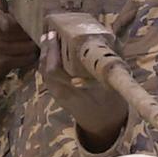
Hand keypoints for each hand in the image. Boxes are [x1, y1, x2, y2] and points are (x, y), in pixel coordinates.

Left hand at [40, 29, 130, 148]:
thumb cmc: (111, 101)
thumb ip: (111, 58)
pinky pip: (46, 76)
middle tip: (51, 32)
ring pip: (44, 72)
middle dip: (47, 50)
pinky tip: (50, 51)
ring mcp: (57, 95)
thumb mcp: (113, 81)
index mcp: (76, 91)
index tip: (56, 36)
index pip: (55, 71)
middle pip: (46, 70)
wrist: (103, 124)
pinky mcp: (56, 94)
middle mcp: (63, 93)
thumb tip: (114, 33)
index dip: (53, 52)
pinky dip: (46, 62)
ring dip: (45, 54)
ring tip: (48, 37)